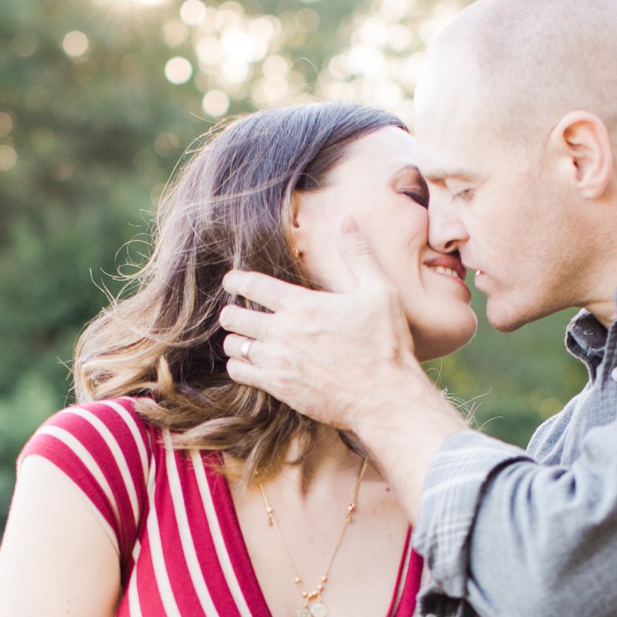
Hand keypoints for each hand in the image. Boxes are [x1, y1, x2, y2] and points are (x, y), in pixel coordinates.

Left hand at [218, 217, 438, 431]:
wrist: (384, 397)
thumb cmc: (385, 344)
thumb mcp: (379, 291)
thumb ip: (358, 254)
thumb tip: (346, 219)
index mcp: (302, 305)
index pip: (253, 285)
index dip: (236, 280)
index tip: (231, 280)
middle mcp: (283, 332)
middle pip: (234, 316)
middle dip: (232, 311)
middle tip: (237, 311)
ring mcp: (278, 362)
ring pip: (234, 346)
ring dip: (235, 339)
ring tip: (243, 337)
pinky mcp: (279, 388)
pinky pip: (241, 373)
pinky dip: (239, 366)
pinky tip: (248, 363)